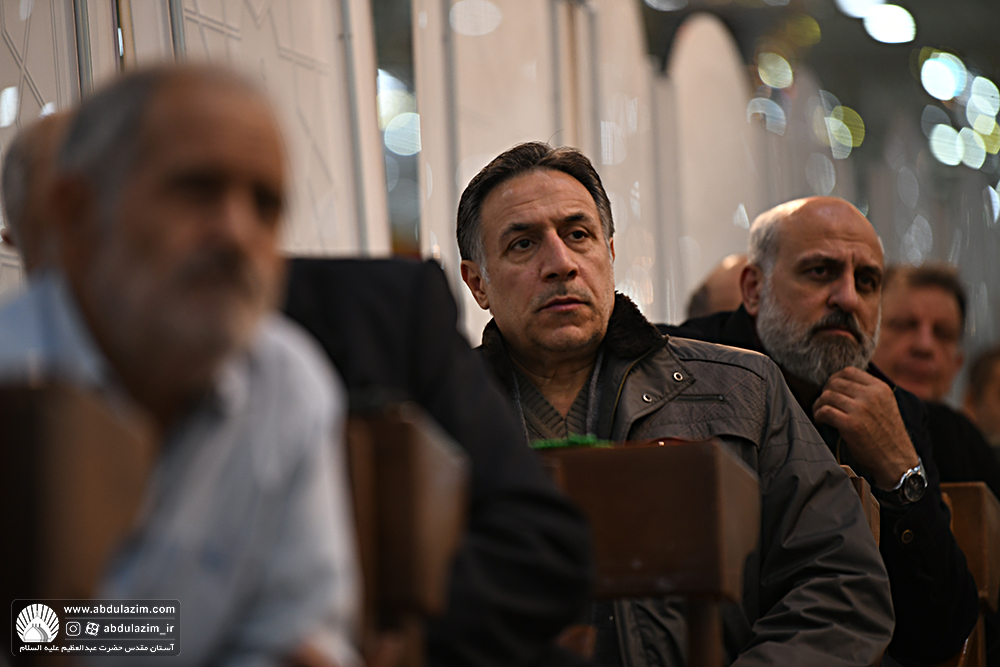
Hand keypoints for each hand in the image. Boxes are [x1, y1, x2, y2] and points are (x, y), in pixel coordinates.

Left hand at [813, 367, 919, 489]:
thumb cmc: (887, 434)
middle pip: (834, 382)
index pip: (849, 371)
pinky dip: (818, 415)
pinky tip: (821, 421)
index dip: (835, 379)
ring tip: (821, 413)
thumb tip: (840, 381)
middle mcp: (871, 395)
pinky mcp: (851, 424)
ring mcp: (860, 409)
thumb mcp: (885, 404)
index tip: (831, 390)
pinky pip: (825, 411)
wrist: (896, 459)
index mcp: (880, 388)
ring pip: (827, 396)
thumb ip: (868, 392)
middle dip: (825, 392)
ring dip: (819, 404)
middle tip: (824, 403)